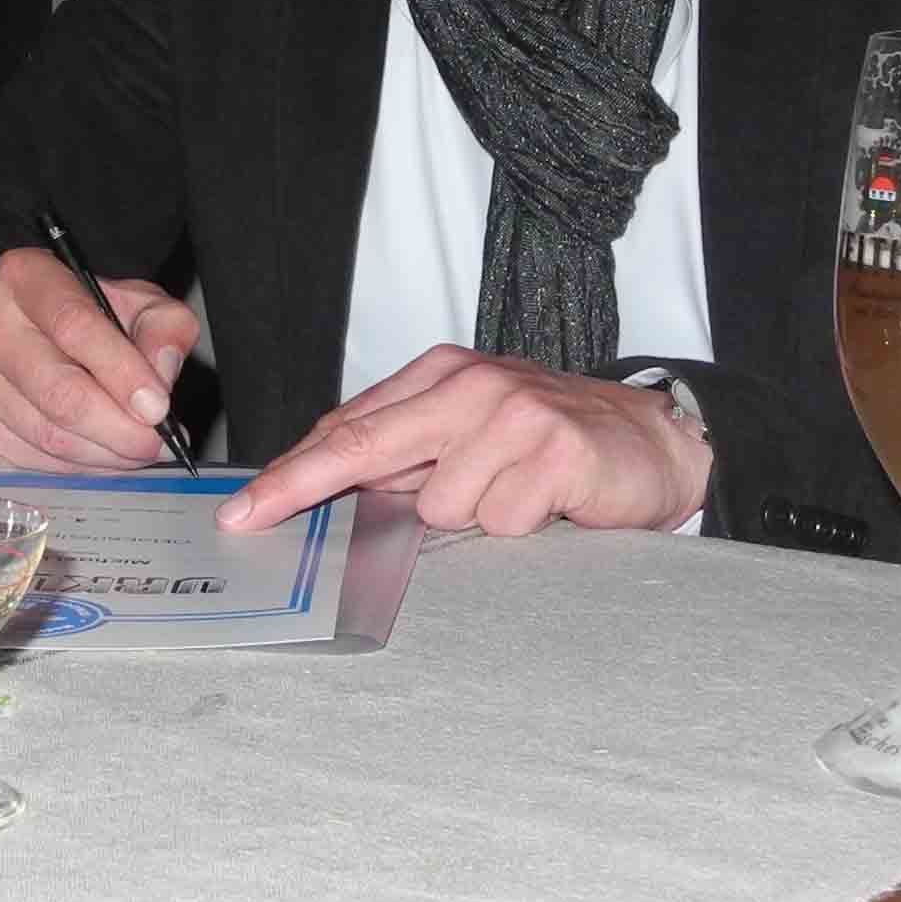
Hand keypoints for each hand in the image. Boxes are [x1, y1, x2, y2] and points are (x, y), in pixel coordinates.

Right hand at [0, 246, 201, 470]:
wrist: (37, 332)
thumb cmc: (93, 314)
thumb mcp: (140, 303)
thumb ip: (164, 328)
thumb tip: (160, 373)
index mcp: (25, 275)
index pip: (73, 324)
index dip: (120, 371)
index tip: (157, 408)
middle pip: (57, 390)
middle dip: (116, 427)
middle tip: (154, 442)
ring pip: (46, 434)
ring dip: (102, 453)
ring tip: (136, 449)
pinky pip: (30, 460)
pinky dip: (76, 467)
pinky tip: (101, 454)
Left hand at [219, 346, 711, 537]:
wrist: (655, 439)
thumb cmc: (552, 440)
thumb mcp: (471, 430)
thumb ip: (408, 450)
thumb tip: (327, 484)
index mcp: (441, 375)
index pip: (349, 428)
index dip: (291, 470)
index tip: (244, 507)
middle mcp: (471, 385)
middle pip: (365, 446)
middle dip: (302, 485)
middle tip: (255, 515)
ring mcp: (513, 413)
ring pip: (440, 504)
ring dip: (472, 518)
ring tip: (516, 497)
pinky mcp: (555, 449)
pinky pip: (500, 520)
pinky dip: (520, 526)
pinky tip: (549, 503)